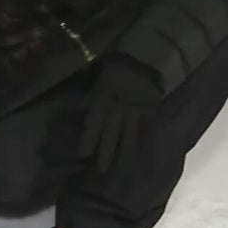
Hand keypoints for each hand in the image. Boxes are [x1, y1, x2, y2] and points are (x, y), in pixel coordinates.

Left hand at [77, 55, 160, 171]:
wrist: (143, 57)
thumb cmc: (115, 66)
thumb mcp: (98, 78)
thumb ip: (90, 96)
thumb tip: (78, 109)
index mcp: (103, 100)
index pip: (94, 124)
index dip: (89, 139)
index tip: (83, 154)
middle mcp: (118, 110)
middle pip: (111, 135)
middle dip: (106, 153)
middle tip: (101, 170)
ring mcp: (135, 112)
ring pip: (128, 136)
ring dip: (125, 152)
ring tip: (123, 168)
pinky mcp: (149, 111)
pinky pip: (145, 129)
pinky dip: (143, 142)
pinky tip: (141, 153)